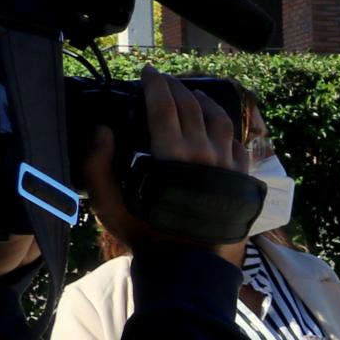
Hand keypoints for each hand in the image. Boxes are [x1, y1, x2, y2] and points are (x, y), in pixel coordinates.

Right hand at [83, 70, 249, 266]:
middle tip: (166, 81)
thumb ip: (97, 165)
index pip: (164, 104)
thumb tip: (102, 130)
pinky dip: (226, 128)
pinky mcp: (243, 178)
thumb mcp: (110, 204)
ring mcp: (228, 164)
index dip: (155, 83)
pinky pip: (238, 143)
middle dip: (177, 87)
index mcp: (172, 154)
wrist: (191, 267)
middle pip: (192, 106)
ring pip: (221, 119)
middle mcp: (204, 153)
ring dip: (206, 101)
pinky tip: (219, 127)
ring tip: (194, 94)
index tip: (148, 72)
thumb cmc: (147, 235)